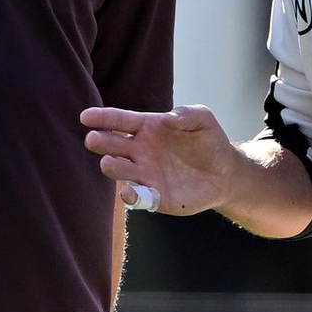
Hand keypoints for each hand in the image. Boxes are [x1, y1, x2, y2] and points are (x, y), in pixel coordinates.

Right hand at [80, 105, 235, 215]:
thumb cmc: (209, 140)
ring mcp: (146, 174)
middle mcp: (140, 151)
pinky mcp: (156, 197)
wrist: (225, 172)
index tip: (85, 117)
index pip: (119, 121)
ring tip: (107, 163)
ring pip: (121, 171)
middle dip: (101, 142)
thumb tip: (167, 119)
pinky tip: (129, 193)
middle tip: (92, 139)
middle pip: (114, 145)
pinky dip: (131, 197)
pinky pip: (139, 198)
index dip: (102, 118)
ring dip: (113, 168)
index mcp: (146, 128)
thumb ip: (187, 114)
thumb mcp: (203, 118)